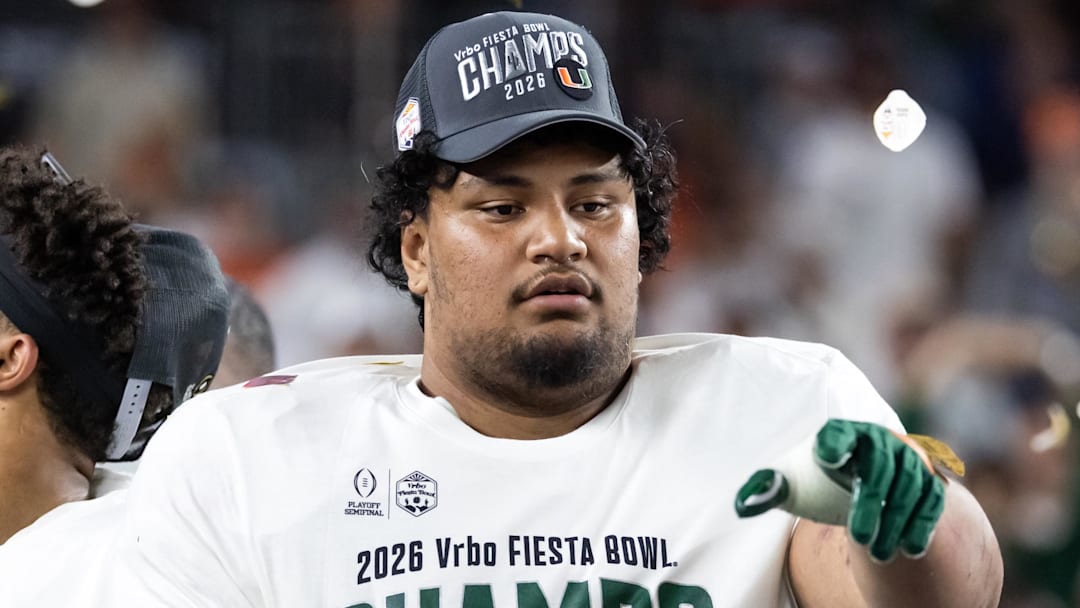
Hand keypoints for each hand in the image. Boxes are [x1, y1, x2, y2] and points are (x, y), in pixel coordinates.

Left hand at [735, 419, 946, 561]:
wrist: (870, 484)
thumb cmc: (825, 479)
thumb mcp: (796, 482)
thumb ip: (769, 488)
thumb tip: (741, 504)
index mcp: (843, 434)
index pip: (838, 432)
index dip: (834, 441)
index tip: (825, 456)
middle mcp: (881, 443)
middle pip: (879, 466)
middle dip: (871, 502)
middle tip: (857, 538)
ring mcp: (910, 462)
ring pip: (908, 488)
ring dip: (894, 522)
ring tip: (876, 553)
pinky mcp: (930, 484)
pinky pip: (931, 502)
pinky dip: (921, 525)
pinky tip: (908, 549)